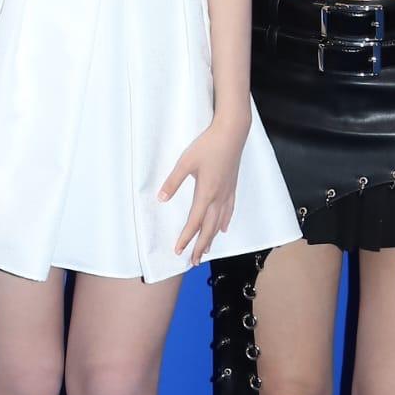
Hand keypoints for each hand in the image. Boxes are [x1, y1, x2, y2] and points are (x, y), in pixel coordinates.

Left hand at [159, 117, 246, 265]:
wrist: (232, 133)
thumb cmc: (208, 145)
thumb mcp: (185, 162)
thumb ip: (173, 181)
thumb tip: (161, 198)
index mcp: (206, 193)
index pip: (194, 222)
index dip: (186, 238)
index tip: (178, 250)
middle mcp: (219, 197)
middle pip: (209, 228)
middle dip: (200, 246)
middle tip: (193, 262)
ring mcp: (228, 193)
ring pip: (220, 222)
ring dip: (211, 238)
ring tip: (205, 251)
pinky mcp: (232, 187)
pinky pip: (229, 211)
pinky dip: (224, 223)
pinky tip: (223, 229)